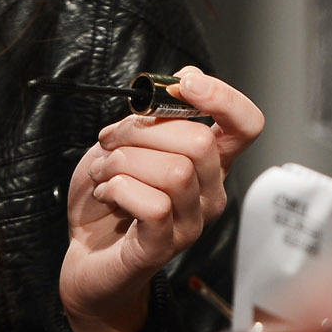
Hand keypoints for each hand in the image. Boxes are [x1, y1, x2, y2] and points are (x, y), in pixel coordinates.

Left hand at [59, 66, 262, 331]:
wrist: (85, 252)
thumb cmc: (109, 195)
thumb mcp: (128, 140)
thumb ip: (155, 113)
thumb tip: (183, 79)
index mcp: (208, 160)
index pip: (246, 124)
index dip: (222, 97)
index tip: (183, 84)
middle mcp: (209, 192)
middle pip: (200, 141)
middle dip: (142, 130)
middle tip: (110, 142)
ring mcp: (191, 222)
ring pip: (175, 171)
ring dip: (124, 162)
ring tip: (103, 172)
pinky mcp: (164, 247)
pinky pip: (154, 205)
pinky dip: (119, 189)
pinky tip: (107, 194)